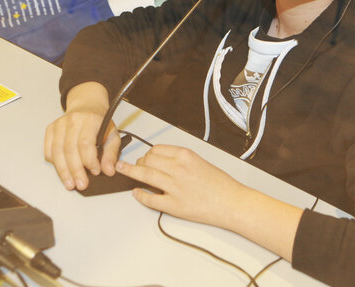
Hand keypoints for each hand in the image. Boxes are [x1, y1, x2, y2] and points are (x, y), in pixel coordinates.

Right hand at [44, 82, 120, 190]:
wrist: (87, 106)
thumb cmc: (100, 122)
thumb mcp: (112, 135)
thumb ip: (111, 154)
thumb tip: (109, 171)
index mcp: (90, 120)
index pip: (85, 143)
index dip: (89, 161)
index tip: (95, 172)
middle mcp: (73, 120)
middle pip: (70, 150)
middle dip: (75, 171)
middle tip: (81, 184)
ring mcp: (59, 124)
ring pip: (57, 152)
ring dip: (63, 171)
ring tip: (70, 184)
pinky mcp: (51, 129)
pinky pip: (49, 149)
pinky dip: (54, 162)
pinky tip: (62, 171)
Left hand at [115, 144, 245, 227]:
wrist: (232, 203)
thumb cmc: (221, 185)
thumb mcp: (201, 162)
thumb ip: (181, 160)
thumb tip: (163, 161)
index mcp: (186, 156)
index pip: (157, 149)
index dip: (147, 153)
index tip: (144, 156)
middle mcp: (178, 169)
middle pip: (148, 160)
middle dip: (138, 162)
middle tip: (133, 165)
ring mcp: (175, 187)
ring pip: (145, 175)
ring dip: (131, 172)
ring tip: (122, 170)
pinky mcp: (174, 205)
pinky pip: (150, 199)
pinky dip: (140, 195)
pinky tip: (136, 193)